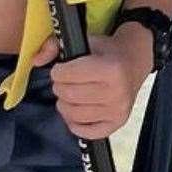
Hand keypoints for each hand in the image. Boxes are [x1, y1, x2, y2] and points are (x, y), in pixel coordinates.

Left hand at [32, 24, 152, 139]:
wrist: (136, 60)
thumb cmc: (108, 51)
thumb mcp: (85, 40)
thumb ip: (56, 45)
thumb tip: (36, 60)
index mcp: (110, 68)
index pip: (67, 75)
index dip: (58, 71)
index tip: (61, 68)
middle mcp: (116, 92)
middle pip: (68, 95)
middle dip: (60, 87)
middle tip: (65, 81)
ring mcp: (117, 110)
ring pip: (74, 114)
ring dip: (65, 104)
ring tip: (70, 94)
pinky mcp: (117, 123)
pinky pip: (86, 131)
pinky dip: (75, 123)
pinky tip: (76, 111)